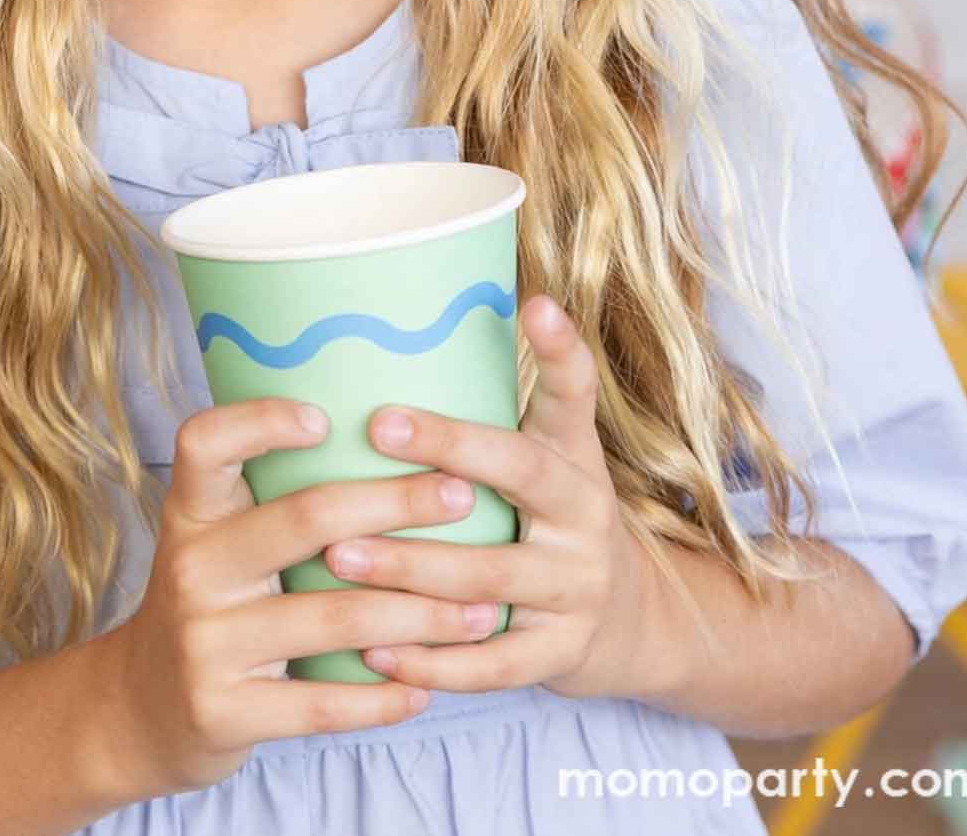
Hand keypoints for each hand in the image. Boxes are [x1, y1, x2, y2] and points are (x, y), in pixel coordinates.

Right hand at [105, 397, 513, 797]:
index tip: (328, 417)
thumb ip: (270, 495)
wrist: (139, 710)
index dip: (261, 420)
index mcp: (191, 514)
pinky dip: (383, 697)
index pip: (205, 443)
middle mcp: (193, 567)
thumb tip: (386, 432)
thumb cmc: (209, 602)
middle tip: (462, 495)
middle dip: (394, 504)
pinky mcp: (224, 711)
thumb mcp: (214, 538)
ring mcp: (206, 642)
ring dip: (420, 615)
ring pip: (333, 617)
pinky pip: (321, 705)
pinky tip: (428, 689)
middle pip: (303, 519)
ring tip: (482, 611)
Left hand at [321, 294, 657, 700]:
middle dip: (449, 448)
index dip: (561, 350)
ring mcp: (578, 586)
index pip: (574, 394)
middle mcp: (585, 512)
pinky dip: (430, 660)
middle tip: (378, 425)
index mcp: (575, 456)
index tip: (537, 303)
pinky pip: (491, 663)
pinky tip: (372, 650)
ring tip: (336, 556)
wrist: (630, 622)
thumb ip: (490, 412)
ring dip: (409, 566)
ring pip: (489, 575)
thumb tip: (395, 335)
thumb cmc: (550, 519)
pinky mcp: (562, 653)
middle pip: (520, 472)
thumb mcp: (546, 459)